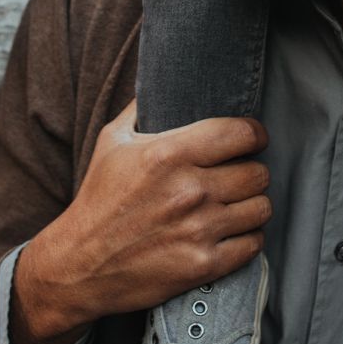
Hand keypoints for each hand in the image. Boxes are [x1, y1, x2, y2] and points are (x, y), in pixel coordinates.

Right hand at [10, 101, 269, 343]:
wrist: (81, 263)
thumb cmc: (99, 198)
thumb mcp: (112, 141)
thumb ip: (141, 107)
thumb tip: (160, 79)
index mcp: (169, 153)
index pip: (241, 133)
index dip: (254, 133)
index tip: (252, 137)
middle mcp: (190, 190)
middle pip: (258, 172)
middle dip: (253, 169)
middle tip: (241, 173)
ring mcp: (199, 229)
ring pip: (261, 207)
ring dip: (253, 203)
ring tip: (239, 202)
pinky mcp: (203, 264)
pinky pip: (253, 244)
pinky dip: (248, 236)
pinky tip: (232, 231)